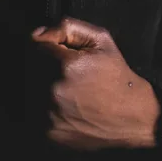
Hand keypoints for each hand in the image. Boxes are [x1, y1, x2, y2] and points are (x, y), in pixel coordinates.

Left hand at [29, 17, 159, 150]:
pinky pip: (33, 113)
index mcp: (66, 65)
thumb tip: (38, 32)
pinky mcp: (49, 132)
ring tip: (66, 91)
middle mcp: (54, 90)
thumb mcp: (101, 40)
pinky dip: (43, 108)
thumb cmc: (117, 76)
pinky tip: (63, 107)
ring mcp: (49, 114)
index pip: (34, 46)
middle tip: (64, 74)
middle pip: (29, 69)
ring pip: (29, 90)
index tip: (57, 54)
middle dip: (43, 67)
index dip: (46, 48)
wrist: (132, 118)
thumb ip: (67, 27)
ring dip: (40, 87)